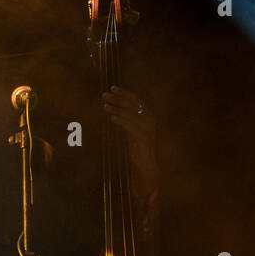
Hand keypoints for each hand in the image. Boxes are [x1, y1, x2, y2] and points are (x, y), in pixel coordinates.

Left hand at [101, 85, 158, 204]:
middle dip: (118, 99)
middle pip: (132, 105)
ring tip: (104, 106)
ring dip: (117, 109)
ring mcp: (148, 129)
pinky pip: (132, 127)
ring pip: (131, 115)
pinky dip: (122, 121)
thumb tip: (115, 111)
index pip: (135, 101)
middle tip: (104, 95)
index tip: (112, 88)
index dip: (124, 93)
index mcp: (148, 117)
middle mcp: (150, 120)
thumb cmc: (139, 150)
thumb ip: (127, 121)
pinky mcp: (144, 139)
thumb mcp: (132, 132)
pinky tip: (112, 118)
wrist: (147, 167)